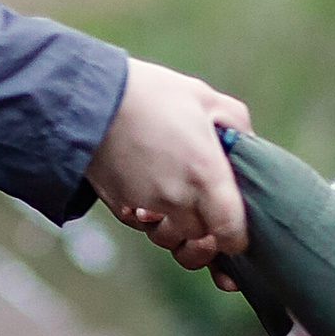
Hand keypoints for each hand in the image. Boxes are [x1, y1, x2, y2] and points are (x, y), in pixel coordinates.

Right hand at [87, 57, 250, 267]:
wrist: (89, 97)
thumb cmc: (151, 94)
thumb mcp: (204, 98)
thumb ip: (236, 124)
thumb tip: (245, 145)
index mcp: (206, 175)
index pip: (231, 235)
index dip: (236, 239)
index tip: (233, 228)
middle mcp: (178, 198)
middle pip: (200, 241)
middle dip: (205, 232)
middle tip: (205, 210)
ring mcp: (146, 206)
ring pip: (168, 238)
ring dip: (174, 227)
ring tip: (174, 199)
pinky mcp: (119, 206)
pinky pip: (139, 225)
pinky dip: (146, 217)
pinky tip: (147, 192)